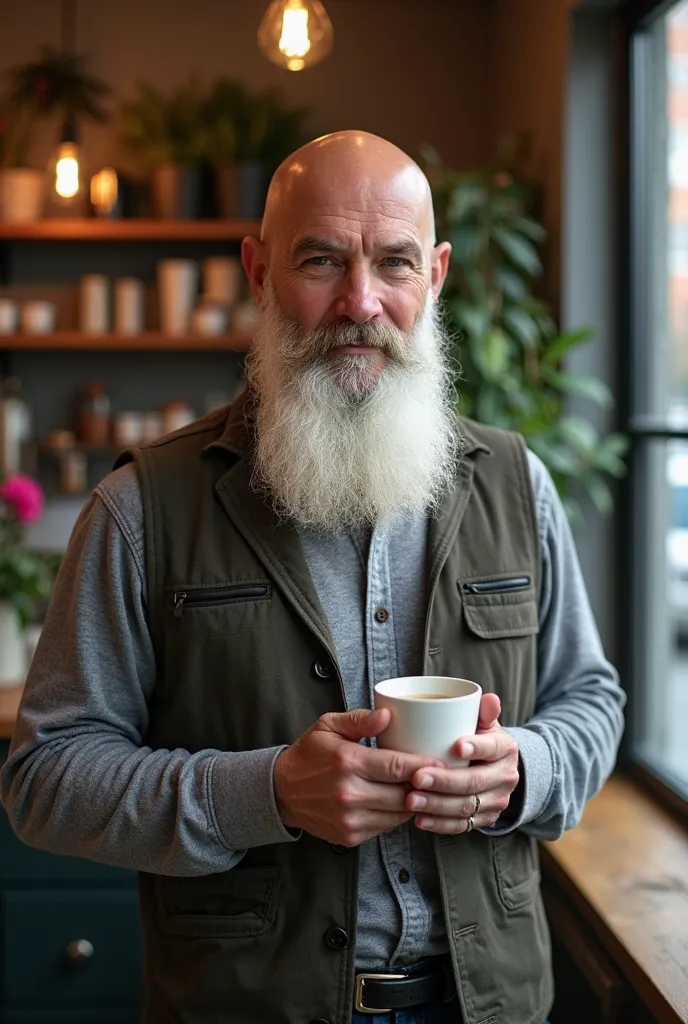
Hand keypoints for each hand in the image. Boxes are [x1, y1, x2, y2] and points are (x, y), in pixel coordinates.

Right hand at [273, 708, 443, 846]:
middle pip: (404, 793)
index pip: (397, 766)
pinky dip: (396, 815)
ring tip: (423, 789)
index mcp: (347, 762)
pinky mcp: (350, 836)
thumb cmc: (309, 753)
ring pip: (398, 814)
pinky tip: (398, 802)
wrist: (281, 791)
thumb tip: (388, 715)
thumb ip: (359, 719)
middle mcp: (349, 793)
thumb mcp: (328, 726)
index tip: (440, 761)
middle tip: (438, 777)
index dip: (424, 765)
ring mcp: (350, 819)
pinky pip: (386, 827)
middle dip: (424, 786)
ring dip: (413, 802)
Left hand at [403, 694, 519, 833]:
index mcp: (506, 749)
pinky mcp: (485, 819)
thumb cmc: (480, 738)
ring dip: (436, 805)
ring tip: (410, 799)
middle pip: (474, 782)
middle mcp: (506, 777)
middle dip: (444, 781)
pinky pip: (462, 826)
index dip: (476, 748)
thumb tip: (489, 698)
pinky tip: (419, 819)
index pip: (493, 748)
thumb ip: (483, 711)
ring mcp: (496, 801)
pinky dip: (439, 824)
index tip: (455, 746)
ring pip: (466, 806)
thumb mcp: (484, 723)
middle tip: (416, 777)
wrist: (496, 767)